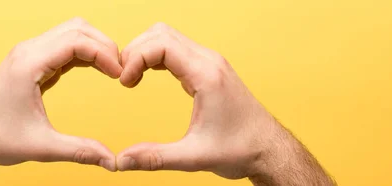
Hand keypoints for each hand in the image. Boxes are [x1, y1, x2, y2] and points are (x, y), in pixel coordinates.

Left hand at [0, 17, 120, 170]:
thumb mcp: (41, 147)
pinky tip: (97, 69)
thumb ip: (79, 151)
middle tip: (121, 71)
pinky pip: (64, 46)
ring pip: (72, 32)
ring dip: (95, 46)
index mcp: (28, 64)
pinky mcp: (32, 61)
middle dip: (104, 45)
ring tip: (113, 69)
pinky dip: (84, 53)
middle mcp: (28, 51)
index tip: (120, 75)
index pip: (76, 41)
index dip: (104, 54)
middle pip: (77, 29)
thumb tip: (111, 161)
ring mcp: (29, 53)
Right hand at [116, 23, 332, 184]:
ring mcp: (210, 63)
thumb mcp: (194, 158)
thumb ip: (156, 158)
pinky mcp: (209, 69)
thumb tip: (123, 161)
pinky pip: (177, 49)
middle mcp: (209, 61)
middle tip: (124, 79)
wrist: (268, 150)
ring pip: (168, 37)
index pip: (161, 44)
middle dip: (135, 51)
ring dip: (145, 51)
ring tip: (132, 77)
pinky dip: (156, 56)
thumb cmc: (240, 150)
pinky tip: (147, 75)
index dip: (135, 58)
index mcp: (206, 75)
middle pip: (161, 33)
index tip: (124, 82)